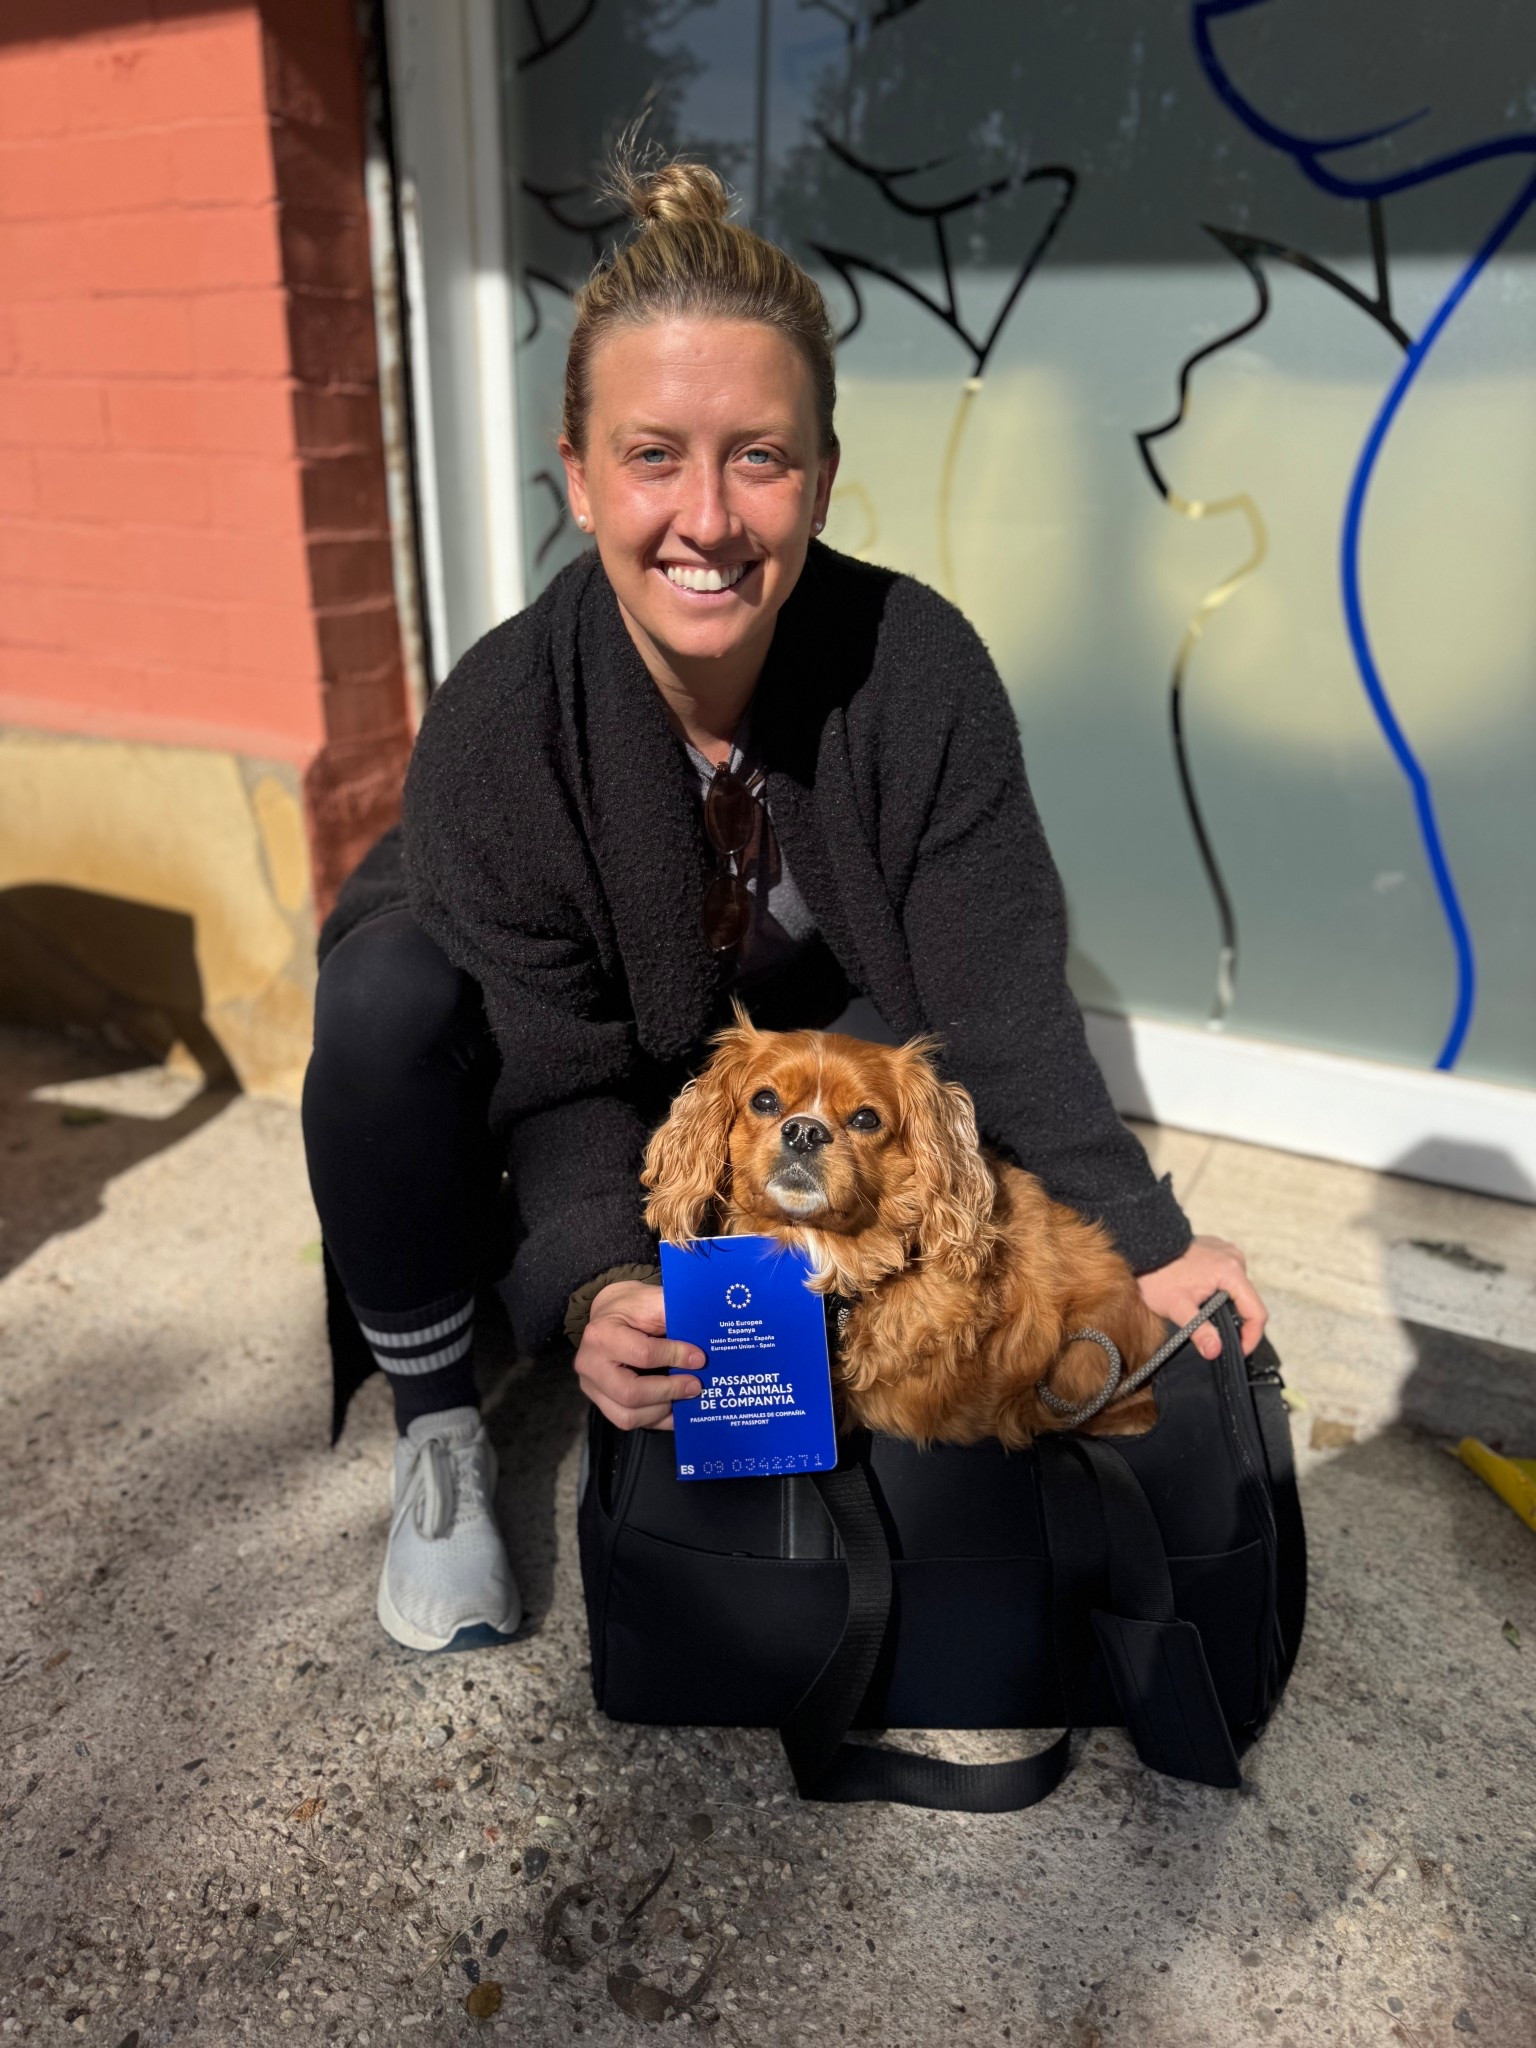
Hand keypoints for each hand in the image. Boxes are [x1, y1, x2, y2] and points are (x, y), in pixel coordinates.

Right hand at [573, 1278, 704, 1431]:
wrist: (608, 1315)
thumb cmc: (631, 1308)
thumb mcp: (650, 1300)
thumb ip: (673, 1315)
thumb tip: (703, 1339)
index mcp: (601, 1334)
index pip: (643, 1354)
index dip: (675, 1357)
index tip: (699, 1358)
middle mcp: (590, 1365)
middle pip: (630, 1393)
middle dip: (669, 1392)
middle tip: (695, 1385)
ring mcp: (592, 1387)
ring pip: (627, 1416)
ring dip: (663, 1411)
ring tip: (686, 1398)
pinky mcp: (600, 1402)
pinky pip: (627, 1421)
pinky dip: (655, 1420)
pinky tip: (676, 1411)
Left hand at [1136, 1234, 1266, 1358]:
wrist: (1141, 1246)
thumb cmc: (1157, 1276)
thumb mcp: (1176, 1307)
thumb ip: (1199, 1330)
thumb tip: (1215, 1352)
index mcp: (1232, 1271)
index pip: (1257, 1312)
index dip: (1251, 1336)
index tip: (1238, 1352)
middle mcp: (1235, 1258)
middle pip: (1249, 1301)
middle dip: (1238, 1323)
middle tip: (1220, 1339)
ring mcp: (1227, 1252)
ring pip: (1239, 1290)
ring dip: (1229, 1307)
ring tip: (1210, 1320)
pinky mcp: (1218, 1250)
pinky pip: (1229, 1277)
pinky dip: (1222, 1292)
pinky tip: (1205, 1300)